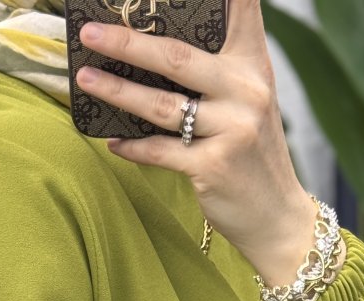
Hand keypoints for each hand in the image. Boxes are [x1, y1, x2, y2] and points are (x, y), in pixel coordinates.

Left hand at [75, 0, 337, 285]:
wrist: (278, 216)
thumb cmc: (254, 154)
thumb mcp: (251, 101)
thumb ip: (220, 71)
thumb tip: (158, 49)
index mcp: (253, 65)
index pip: (241, 10)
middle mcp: (245, 91)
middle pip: (176, 57)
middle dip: (127, 43)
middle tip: (88, 34)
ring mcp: (231, 130)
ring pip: (161, 105)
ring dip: (117, 92)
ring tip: (85, 80)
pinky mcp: (213, 167)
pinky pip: (160, 151)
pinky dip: (133, 147)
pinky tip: (113, 141)